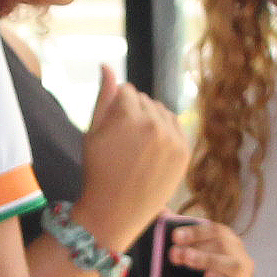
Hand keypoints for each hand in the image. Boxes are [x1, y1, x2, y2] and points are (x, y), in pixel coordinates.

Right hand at [75, 70, 191, 253]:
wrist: (115, 212)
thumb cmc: (97, 171)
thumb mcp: (92, 133)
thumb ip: (102, 97)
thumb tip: (107, 65)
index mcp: (129, 117)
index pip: (126, 91)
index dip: (115, 108)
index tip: (111, 130)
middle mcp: (154, 124)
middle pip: (145, 100)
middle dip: (133, 113)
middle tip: (123, 142)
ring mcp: (173, 139)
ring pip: (162, 111)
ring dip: (151, 120)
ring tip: (137, 145)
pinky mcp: (184, 152)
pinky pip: (176, 126)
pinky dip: (165, 132)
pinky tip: (151, 149)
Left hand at [166, 217, 252, 276]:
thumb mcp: (187, 259)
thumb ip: (178, 237)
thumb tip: (162, 210)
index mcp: (230, 246)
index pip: (218, 231)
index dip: (196, 231)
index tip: (175, 235)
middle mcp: (241, 260)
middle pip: (225, 245)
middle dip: (198, 246)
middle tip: (175, 252)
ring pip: (234, 265)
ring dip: (209, 260)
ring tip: (189, 259)